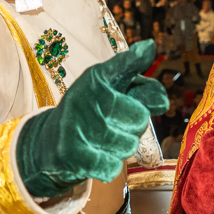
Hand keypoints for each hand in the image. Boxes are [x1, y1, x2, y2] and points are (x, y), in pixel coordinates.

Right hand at [16, 40, 169, 197]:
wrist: (50, 142)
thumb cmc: (94, 113)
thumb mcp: (116, 93)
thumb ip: (144, 91)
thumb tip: (163, 102)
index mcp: (98, 77)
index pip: (121, 67)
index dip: (135, 59)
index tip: (148, 47)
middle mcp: (84, 96)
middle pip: (140, 118)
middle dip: (135, 126)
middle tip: (118, 124)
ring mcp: (75, 125)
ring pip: (128, 145)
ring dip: (123, 148)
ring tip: (106, 140)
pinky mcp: (71, 154)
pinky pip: (112, 166)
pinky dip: (110, 165)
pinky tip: (97, 156)